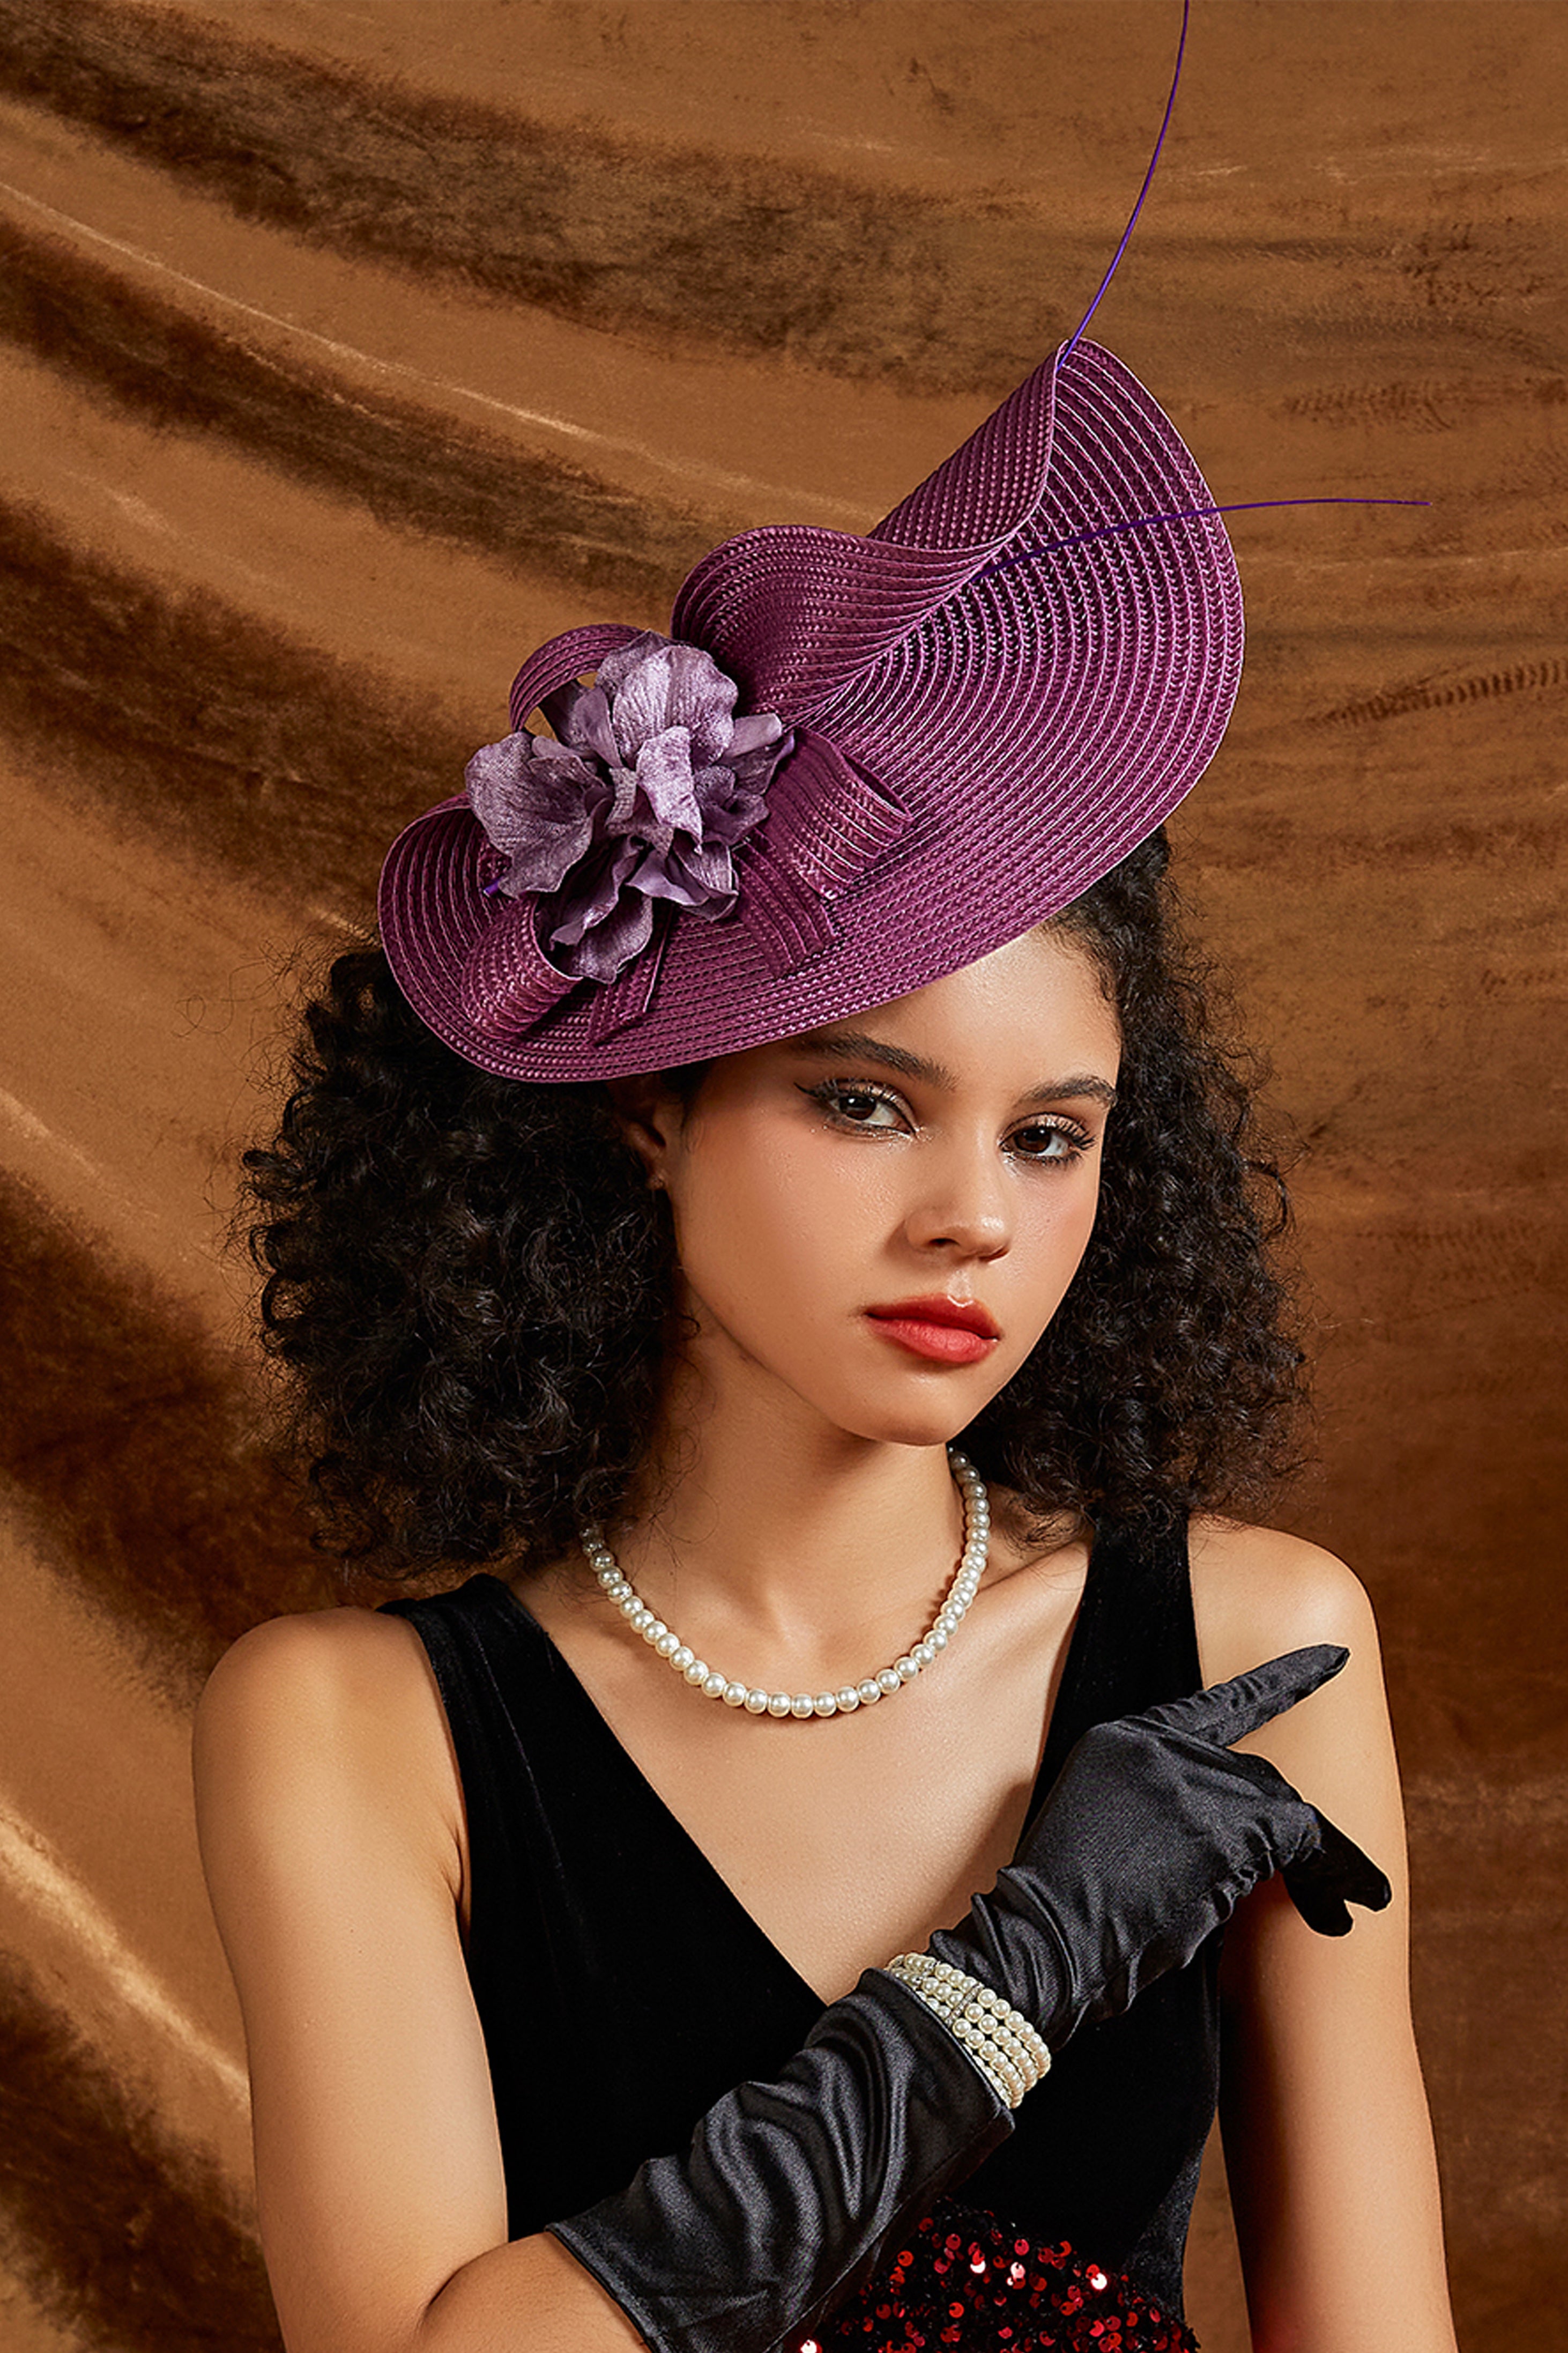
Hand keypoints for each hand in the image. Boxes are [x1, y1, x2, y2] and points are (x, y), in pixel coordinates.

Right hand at [932, 1644, 1391, 2047]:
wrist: (1043, 1942)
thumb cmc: (1066, 1909)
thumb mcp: (1104, 1821)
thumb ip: (1161, 1801)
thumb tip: (1231, 1831)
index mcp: (1124, 1737)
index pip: (1219, 1703)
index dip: (1283, 1680)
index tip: (1333, 1658)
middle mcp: (1160, 1744)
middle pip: (1257, 1774)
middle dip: (1292, 1834)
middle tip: (1330, 1892)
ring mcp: (1190, 1779)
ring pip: (1282, 1807)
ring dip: (1316, 1865)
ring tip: (1340, 1912)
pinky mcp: (1220, 1826)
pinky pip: (1301, 1841)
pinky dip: (1331, 1876)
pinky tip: (1340, 1911)